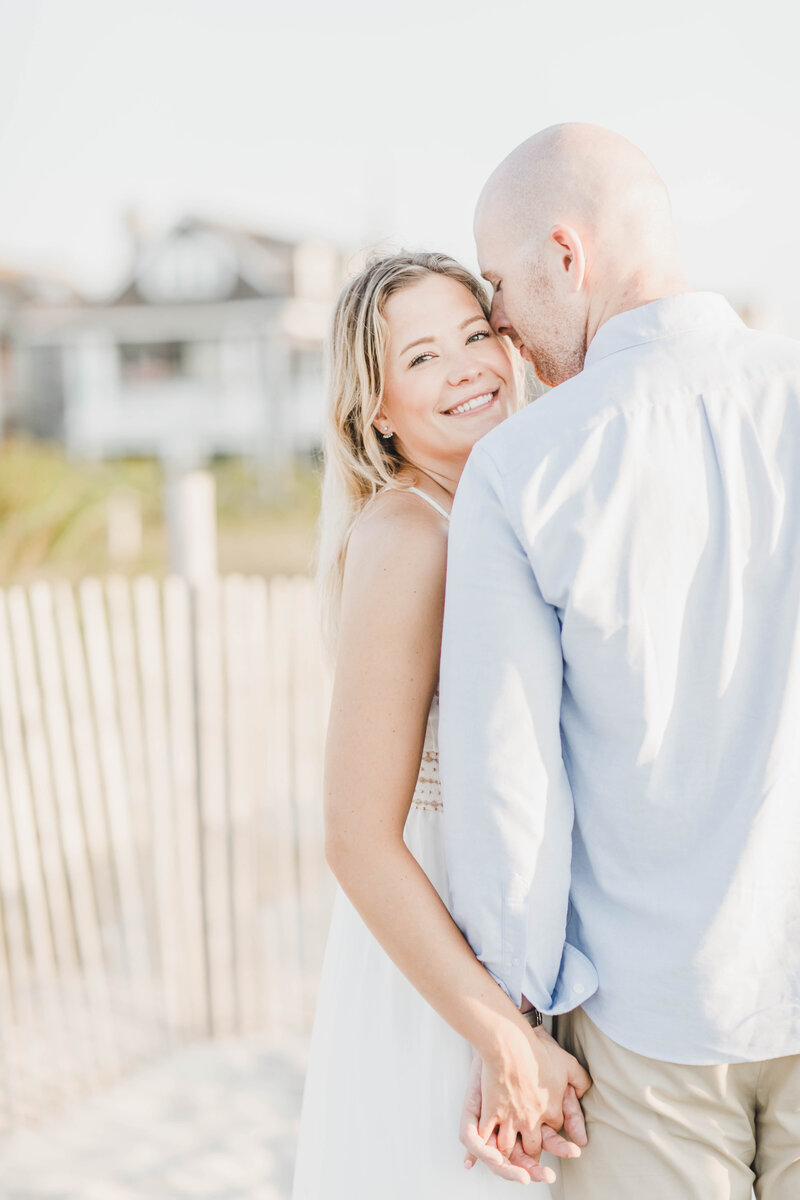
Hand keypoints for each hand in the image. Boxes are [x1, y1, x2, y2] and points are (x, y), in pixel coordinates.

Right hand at [460, 1025, 590, 1182]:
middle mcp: (532, 1120)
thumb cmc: (538, 1052)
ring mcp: (511, 1119)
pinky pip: (487, 1137)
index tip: (547, 1122)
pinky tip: (481, 1148)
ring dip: (508, 1152)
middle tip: (529, 1151)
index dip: (552, 1127)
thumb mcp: (568, 1063)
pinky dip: (483, 1144)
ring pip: (509, 1147)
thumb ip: (581, 1079)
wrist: (510, 1045)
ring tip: (506, 1156)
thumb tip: (587, 1089)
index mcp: (552, 1111)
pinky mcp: (492, 1113)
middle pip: (533, 1146)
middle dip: (532, 1151)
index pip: (555, 1129)